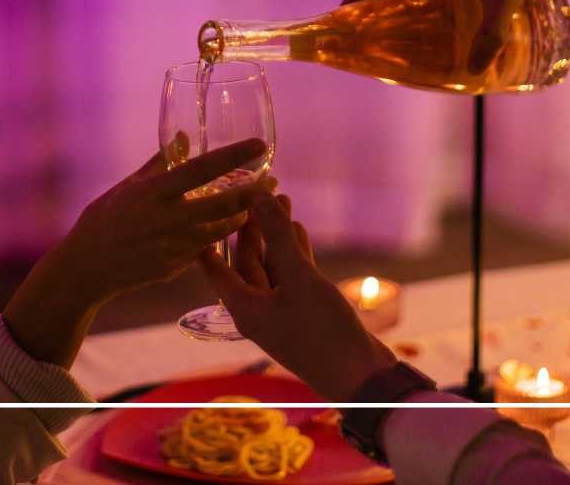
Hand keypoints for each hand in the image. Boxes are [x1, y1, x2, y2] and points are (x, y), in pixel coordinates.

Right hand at [3, 139, 275, 366]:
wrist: (88, 268)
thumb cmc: (104, 218)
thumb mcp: (129, 185)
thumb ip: (160, 161)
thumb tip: (184, 136)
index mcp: (155, 192)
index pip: (204, 169)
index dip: (235, 156)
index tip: (260, 145)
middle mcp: (169, 219)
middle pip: (224, 204)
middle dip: (254, 192)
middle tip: (273, 181)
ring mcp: (175, 246)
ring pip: (222, 229)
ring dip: (244, 215)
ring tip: (258, 203)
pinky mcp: (178, 266)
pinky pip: (207, 248)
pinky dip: (222, 235)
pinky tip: (232, 226)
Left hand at [201, 194, 398, 401]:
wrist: (362, 378)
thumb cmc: (324, 332)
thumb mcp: (300, 279)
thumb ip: (278, 237)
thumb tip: (257, 195)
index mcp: (243, 306)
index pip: (212, 263)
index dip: (209, 232)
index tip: (206, 202)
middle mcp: (256, 309)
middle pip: (245, 260)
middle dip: (253, 225)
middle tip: (259, 190)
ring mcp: (280, 311)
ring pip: (271, 265)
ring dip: (275, 235)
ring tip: (282, 200)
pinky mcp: (303, 311)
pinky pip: (290, 276)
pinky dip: (293, 252)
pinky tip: (298, 228)